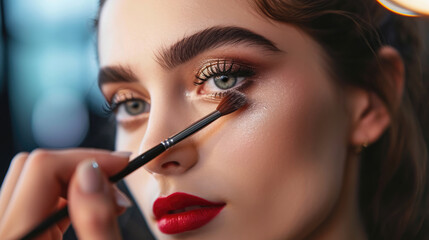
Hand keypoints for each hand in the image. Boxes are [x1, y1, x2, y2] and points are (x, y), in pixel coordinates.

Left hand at [0, 149, 131, 239]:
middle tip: (116, 182)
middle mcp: (5, 232)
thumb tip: (92, 173)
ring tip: (109, 200)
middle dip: (82, 167)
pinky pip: (35, 199)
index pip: (42, 168)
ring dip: (76, 181)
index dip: (87, 158)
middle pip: (34, 168)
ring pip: (33, 180)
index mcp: (17, 237)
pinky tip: (90, 209)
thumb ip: (95, 220)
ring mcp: (9, 231)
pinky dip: (67, 196)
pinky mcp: (18, 233)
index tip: (121, 164)